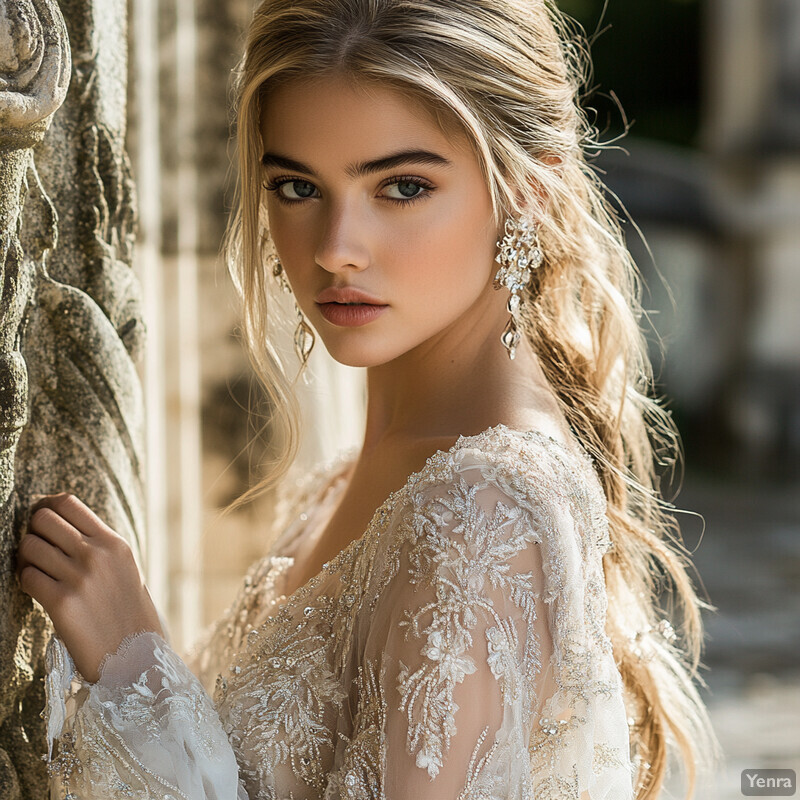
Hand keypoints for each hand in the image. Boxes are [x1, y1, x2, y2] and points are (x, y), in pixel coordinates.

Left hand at [16, 493, 164, 683]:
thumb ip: (98, 546)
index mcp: (114, 543)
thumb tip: (60, 527)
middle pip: (42, 519)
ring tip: (36, 571)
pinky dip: (26, 581)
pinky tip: (38, 591)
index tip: (40, 521)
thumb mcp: (124, 569)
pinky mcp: (62, 603)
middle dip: (32, 531)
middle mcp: (97, 554)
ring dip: (25, 558)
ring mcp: (79, 577)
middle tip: (37, 549)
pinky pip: (27, 577)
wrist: (136, 656)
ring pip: (29, 546)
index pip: (67, 503)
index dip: (45, 507)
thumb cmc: (129, 614)